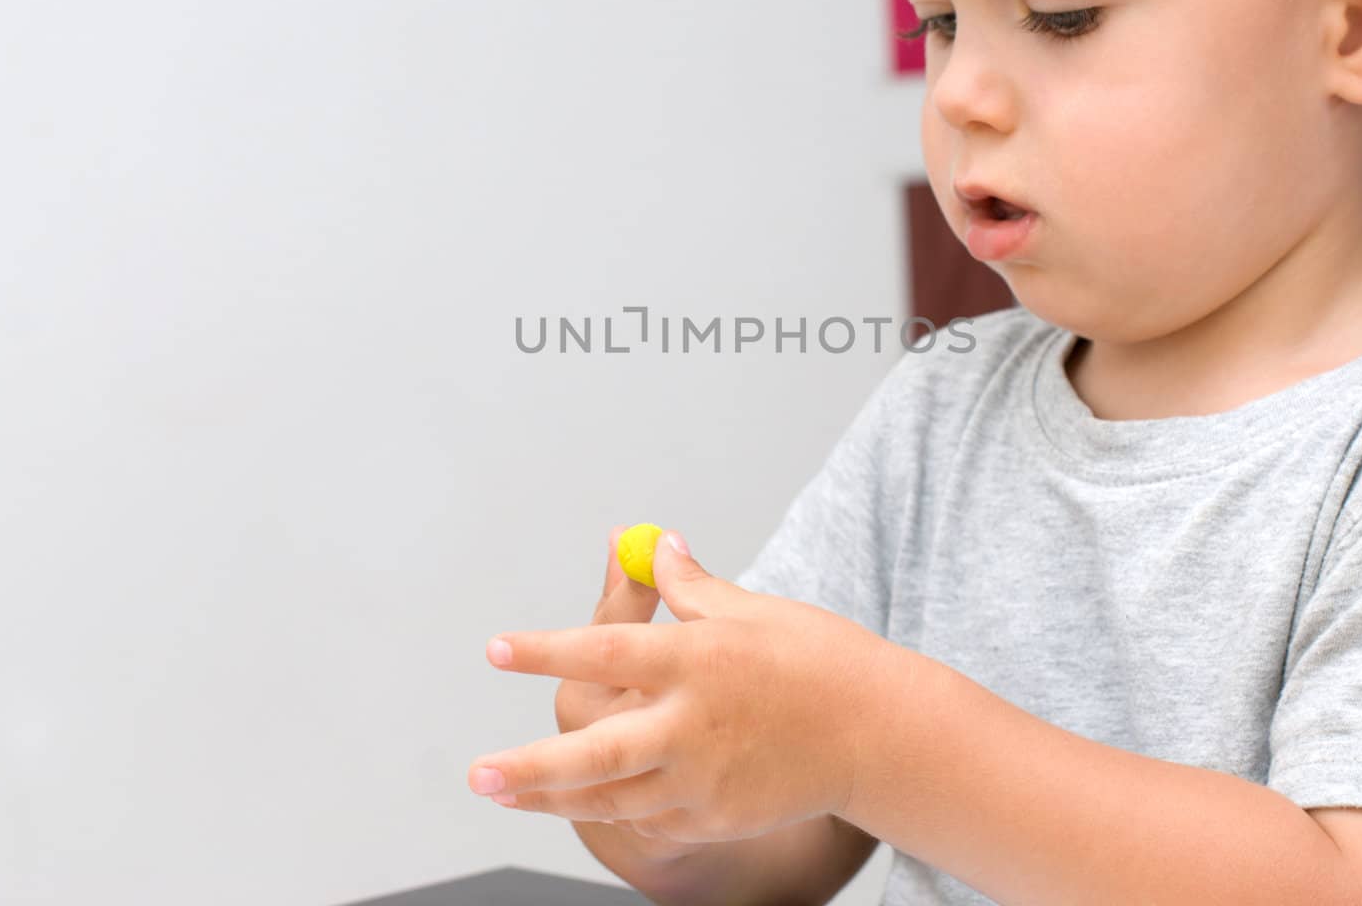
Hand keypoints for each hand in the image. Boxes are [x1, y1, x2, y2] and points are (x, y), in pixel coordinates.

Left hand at [468, 531, 890, 845]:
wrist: (881, 735)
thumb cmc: (817, 661)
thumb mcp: (751, 610)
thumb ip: (689, 586)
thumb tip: (652, 547)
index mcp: (699, 659)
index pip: (607, 651)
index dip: (547, 649)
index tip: (498, 649)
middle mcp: (694, 723)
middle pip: (594, 751)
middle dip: (531, 766)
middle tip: (480, 771)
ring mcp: (704, 779)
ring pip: (612, 796)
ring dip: (554, 796)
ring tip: (507, 790)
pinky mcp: (716, 815)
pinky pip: (649, 814)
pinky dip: (616, 804)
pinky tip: (588, 797)